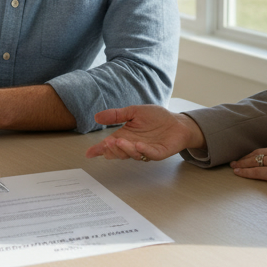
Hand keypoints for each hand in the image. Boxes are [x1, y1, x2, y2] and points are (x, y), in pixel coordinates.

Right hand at [84, 105, 204, 161]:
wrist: (177, 122)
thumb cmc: (156, 117)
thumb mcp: (133, 112)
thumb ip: (116, 115)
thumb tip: (97, 116)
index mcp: (125, 137)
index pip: (109, 145)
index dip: (99, 150)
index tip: (89, 153)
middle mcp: (133, 146)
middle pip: (119, 152)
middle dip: (112, 149)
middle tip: (107, 143)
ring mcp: (146, 151)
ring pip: (132, 154)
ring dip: (125, 149)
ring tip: (119, 141)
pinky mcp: (159, 152)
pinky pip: (150, 154)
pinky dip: (143, 150)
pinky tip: (138, 145)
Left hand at [230, 141, 266, 189]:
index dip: (256, 153)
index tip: (250, 155)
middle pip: (257, 153)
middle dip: (245, 157)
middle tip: (236, 160)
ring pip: (253, 161)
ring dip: (242, 164)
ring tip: (234, 166)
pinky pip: (256, 172)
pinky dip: (245, 172)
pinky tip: (237, 172)